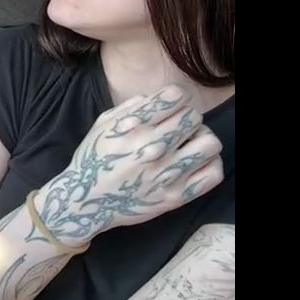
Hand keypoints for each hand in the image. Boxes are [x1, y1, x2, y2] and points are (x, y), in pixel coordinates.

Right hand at [37, 85, 223, 245]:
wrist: (86, 202)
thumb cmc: (93, 160)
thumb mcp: (102, 124)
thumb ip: (129, 106)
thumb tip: (156, 98)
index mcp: (135, 127)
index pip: (176, 97)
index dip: (176, 98)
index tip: (172, 106)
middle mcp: (153, 148)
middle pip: (194, 117)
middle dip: (187, 118)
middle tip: (179, 128)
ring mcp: (167, 174)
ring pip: (210, 143)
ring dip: (202, 140)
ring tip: (190, 145)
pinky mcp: (176, 196)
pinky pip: (213, 173)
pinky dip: (209, 164)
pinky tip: (195, 164)